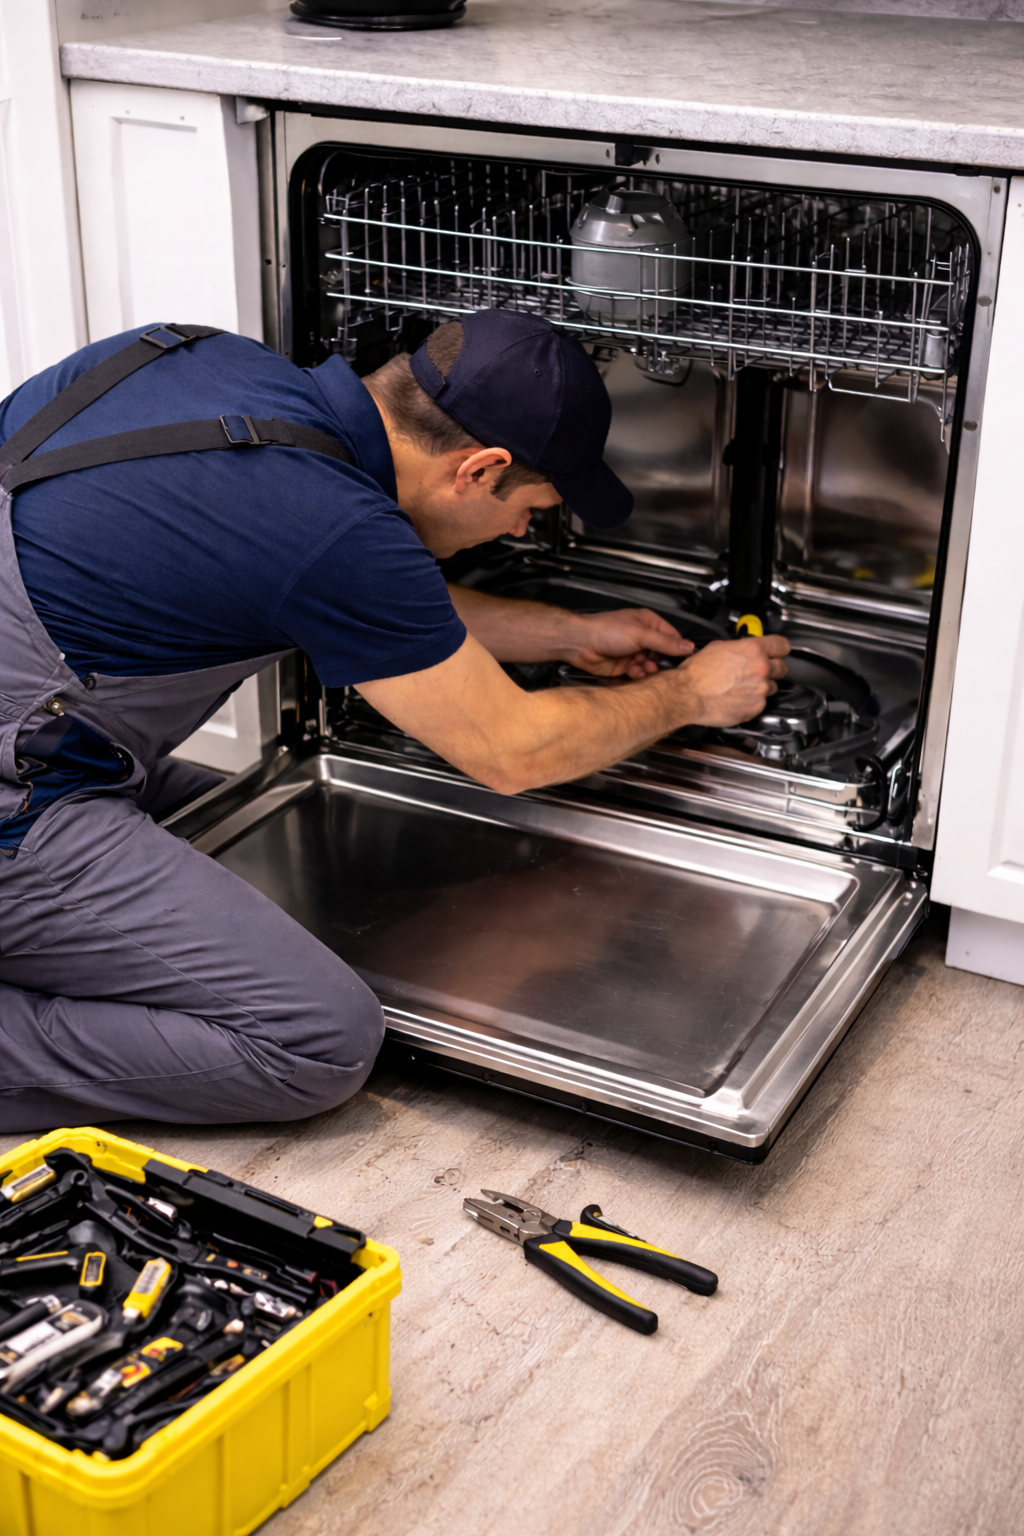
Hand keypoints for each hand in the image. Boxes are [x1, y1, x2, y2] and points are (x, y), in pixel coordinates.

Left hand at [561, 608, 694, 679]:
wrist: (581, 643)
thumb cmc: (608, 631)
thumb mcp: (640, 634)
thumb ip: (665, 642)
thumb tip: (689, 646)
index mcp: (648, 623)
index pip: (671, 637)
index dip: (677, 648)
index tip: (685, 660)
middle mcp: (643, 637)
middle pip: (662, 653)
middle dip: (662, 661)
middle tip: (661, 666)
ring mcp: (633, 652)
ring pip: (651, 664)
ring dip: (650, 669)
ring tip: (645, 669)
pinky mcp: (625, 666)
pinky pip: (639, 673)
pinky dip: (639, 674)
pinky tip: (634, 673)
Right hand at [673, 635, 790, 726]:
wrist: (687, 694)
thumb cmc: (697, 672)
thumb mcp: (718, 647)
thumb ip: (740, 648)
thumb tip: (745, 652)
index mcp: (753, 650)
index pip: (782, 645)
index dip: (778, 649)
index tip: (776, 652)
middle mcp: (762, 669)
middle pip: (781, 668)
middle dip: (771, 669)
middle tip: (756, 672)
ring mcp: (761, 690)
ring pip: (772, 687)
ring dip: (761, 687)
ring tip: (742, 688)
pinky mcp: (756, 707)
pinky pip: (761, 703)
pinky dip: (752, 701)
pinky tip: (737, 699)